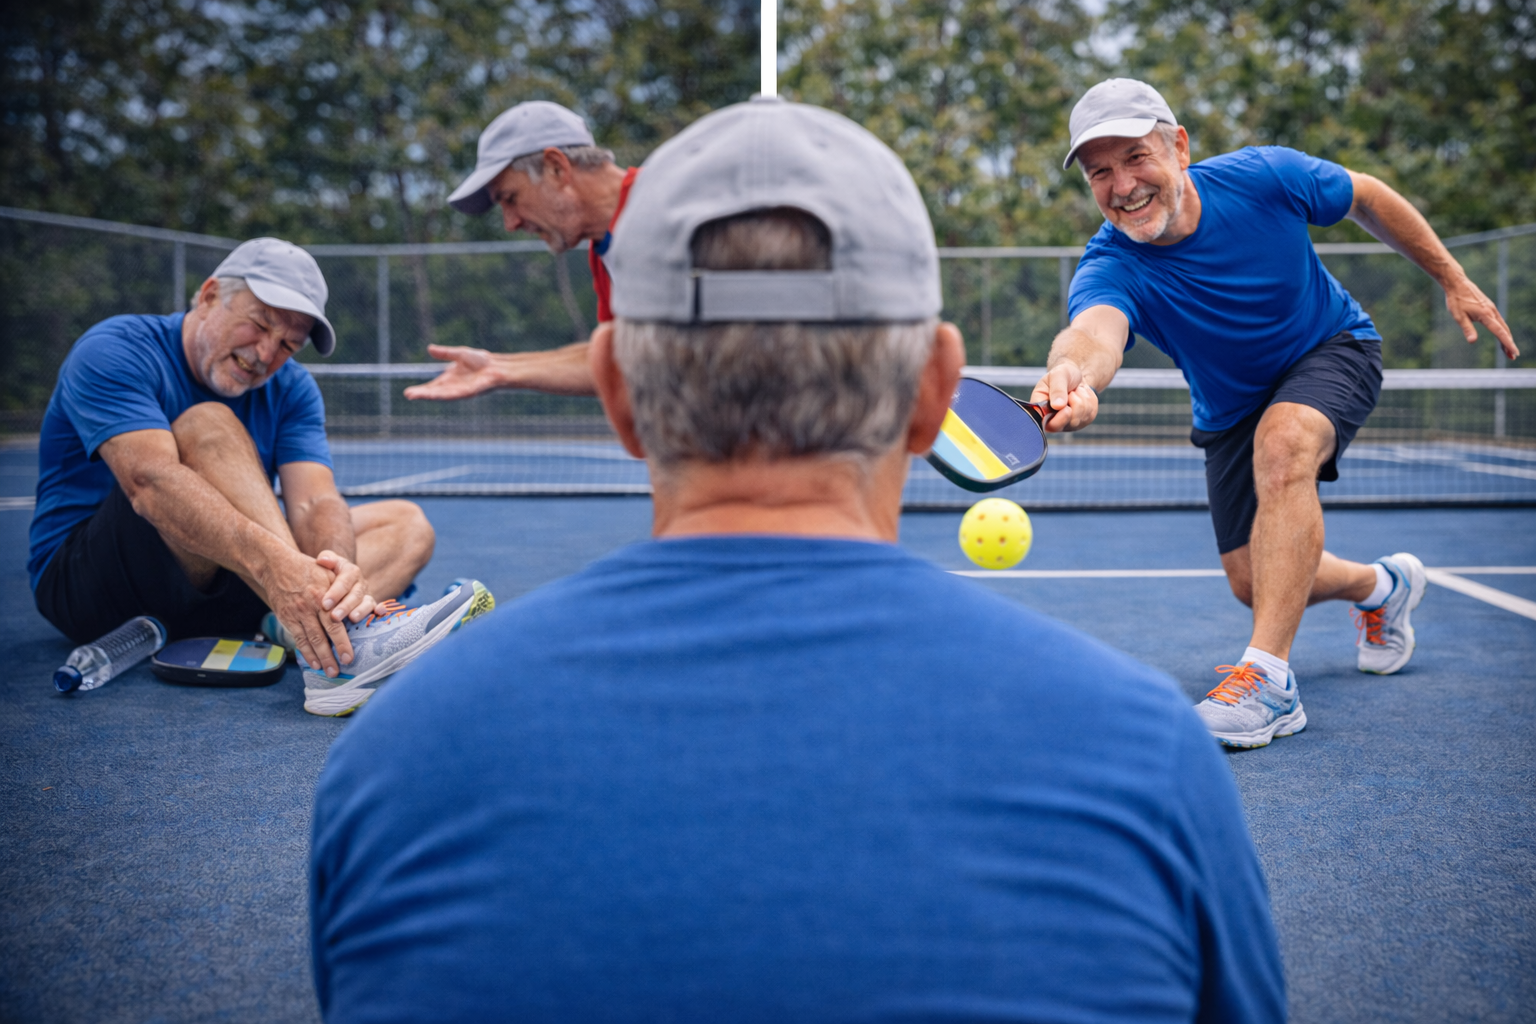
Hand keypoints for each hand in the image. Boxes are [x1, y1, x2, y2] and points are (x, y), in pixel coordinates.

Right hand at [257, 550, 354, 676]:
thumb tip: (364, 606)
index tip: (349, 656)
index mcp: (324, 596)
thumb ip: (344, 591)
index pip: (336, 624)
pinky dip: (306, 652)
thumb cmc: (309, 569)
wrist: (277, 565)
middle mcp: (310, 607)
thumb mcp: (329, 574)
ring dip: (320, 658)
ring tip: (329, 671)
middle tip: (340, 670)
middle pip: (324, 636)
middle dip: (333, 655)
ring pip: (311, 640)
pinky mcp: (287, 618)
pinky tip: (313, 663)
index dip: (342, 642)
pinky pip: (298, 639)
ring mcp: (297, 614)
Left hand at [314, 550, 376, 623]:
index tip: (325, 604)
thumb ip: (326, 558)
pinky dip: (381, 610)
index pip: (345, 580)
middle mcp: (361, 583)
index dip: (336, 592)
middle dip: (346, 606)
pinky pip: (378, 608)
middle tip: (334, 616)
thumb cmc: (329, 572)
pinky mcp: (371, 607)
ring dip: (361, 611)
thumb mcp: (328, 562)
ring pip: (367, 602)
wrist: (339, 580)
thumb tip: (323, 560)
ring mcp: (367, 595)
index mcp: (351, 571)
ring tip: (352, 619)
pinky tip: (379, 613)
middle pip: (356, 594)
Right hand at [402, 345, 502, 400]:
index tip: (408, 393)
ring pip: (441, 395)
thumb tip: (429, 348)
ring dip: (429, 396)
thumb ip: (445, 353)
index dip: (422, 390)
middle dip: (422, 394)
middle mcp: (453, 387)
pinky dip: (443, 394)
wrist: (496, 366)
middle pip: (434, 392)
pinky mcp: (468, 392)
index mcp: (449, 379)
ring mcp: (460, 391)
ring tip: (415, 396)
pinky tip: (435, 395)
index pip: (432, 386)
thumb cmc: (481, 361)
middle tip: (408, 395)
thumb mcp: (459, 354)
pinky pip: (453, 394)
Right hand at [1030, 360, 1098, 432]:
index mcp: (1039, 409)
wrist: (1076, 377)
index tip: (1067, 409)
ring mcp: (1066, 424)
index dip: (1058, 419)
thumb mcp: (1058, 375)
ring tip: (1075, 392)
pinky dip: (1089, 402)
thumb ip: (1057, 390)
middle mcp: (1051, 420)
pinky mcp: (1081, 423)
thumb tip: (1057, 406)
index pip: (1046, 423)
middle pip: (1066, 423)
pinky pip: (1090, 415)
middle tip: (1071, 393)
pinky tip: (1082, 396)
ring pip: (1080, 417)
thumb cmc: (1063, 375)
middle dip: (1074, 404)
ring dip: (1082, 400)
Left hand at [1444, 276, 1517, 360]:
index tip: (1514, 352)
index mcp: (1486, 315)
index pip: (1499, 332)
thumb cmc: (1456, 300)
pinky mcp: (1489, 307)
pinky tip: (1501, 335)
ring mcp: (1491, 308)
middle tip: (1513, 356)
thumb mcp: (1458, 316)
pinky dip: (1502, 329)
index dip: (1507, 343)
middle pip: (1504, 330)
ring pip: (1502, 325)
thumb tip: (1473, 341)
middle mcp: (1492, 311)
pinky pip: (1498, 320)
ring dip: (1506, 337)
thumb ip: (1467, 329)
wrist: (1457, 284)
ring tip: (1507, 350)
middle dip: (1508, 343)